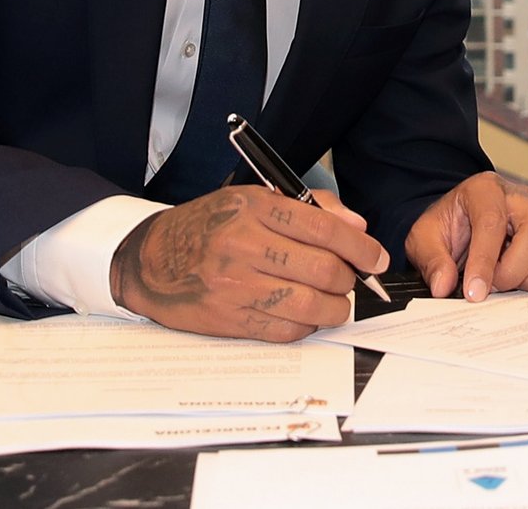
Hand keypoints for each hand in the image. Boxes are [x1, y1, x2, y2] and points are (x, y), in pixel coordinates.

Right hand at [111, 185, 388, 340]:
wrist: (151, 260)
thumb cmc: (209, 225)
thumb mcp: (253, 199)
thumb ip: (310, 207)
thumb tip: (357, 226)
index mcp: (254, 208)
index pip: (325, 229)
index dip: (361, 247)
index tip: (376, 259)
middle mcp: (245, 246)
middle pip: (323, 270)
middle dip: (350, 279)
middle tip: (352, 279)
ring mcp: (236, 286)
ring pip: (310, 305)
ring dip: (336, 308)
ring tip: (336, 301)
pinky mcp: (229, 319)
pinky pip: (285, 330)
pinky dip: (306, 325)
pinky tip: (306, 314)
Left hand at [405, 172, 527, 301]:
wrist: (461, 220)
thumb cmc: (447, 226)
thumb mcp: (423, 238)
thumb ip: (432, 260)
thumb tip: (444, 287)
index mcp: (485, 190)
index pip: (493, 223)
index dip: (485, 262)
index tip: (474, 294)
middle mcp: (522, 198)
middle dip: (516, 270)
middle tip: (495, 287)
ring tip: (515, 284)